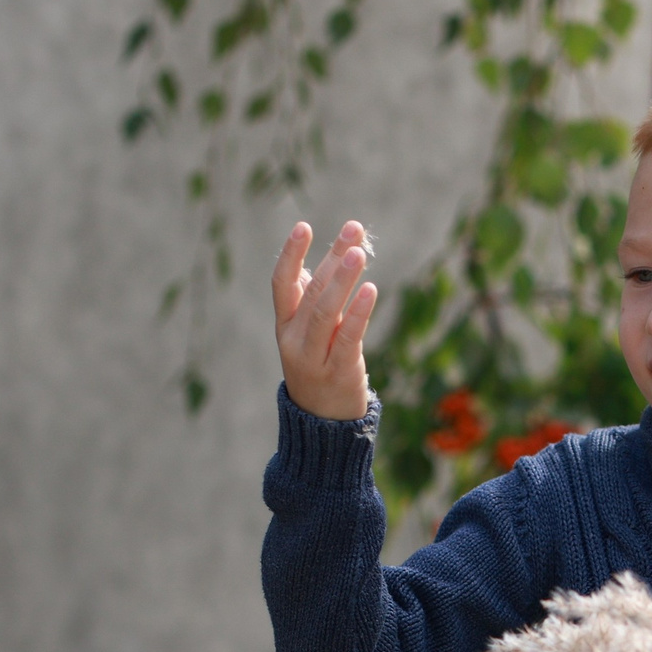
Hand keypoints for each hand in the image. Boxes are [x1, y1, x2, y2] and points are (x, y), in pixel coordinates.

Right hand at [273, 220, 378, 420]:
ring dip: (342, 279)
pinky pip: (348, 336)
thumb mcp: (308, 336)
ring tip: (358, 252)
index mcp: (284, 326)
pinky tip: (370, 289)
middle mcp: (294, 339)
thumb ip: (311, 303)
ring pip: (325, 311)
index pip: (282, 283)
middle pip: (311, 291)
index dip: (291, 254)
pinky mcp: (338, 372)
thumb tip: (320, 261)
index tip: (304, 226)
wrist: (322, 426)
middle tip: (353, 230)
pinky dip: (358, 312)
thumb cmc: (319, 369)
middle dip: (332, 257)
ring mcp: (313, 357)